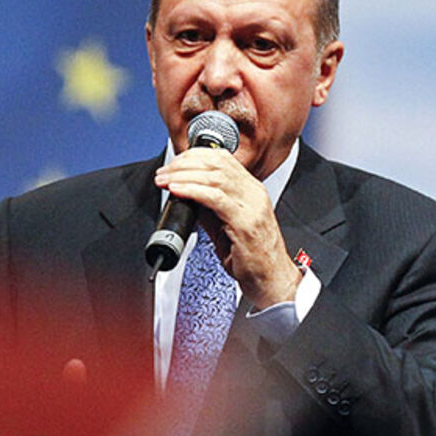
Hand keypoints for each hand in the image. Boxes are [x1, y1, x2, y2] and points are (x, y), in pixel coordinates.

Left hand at [154, 148, 299, 308]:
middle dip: (184, 164)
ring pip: (215, 177)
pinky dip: (193, 191)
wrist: (271, 279)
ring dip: (183, 176)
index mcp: (251, 189)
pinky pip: (216, 198)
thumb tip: (185, 193)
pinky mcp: (245, 223)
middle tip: (164, 172)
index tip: (173, 164)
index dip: (194, 155)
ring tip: (165, 181)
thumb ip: (208, 206)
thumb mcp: (226, 224)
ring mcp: (252, 206)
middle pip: (217, 163)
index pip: (222, 158)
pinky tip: (178, 190)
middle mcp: (253, 193)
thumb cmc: (252, 256)